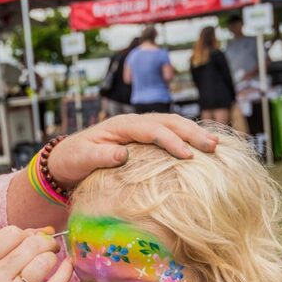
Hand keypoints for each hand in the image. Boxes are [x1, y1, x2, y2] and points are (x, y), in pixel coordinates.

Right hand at [0, 226, 72, 281]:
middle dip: (46, 243)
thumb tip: (48, 230)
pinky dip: (65, 272)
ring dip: (53, 258)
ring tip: (51, 262)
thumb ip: (17, 245)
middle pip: (30, 245)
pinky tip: (68, 267)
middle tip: (51, 248)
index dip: (29, 233)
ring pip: (42, 263)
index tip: (35, 241)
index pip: (12, 233)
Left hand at [47, 113, 217, 187]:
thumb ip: (100, 156)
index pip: (152, 130)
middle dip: (192, 133)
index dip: (171, 141)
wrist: (65, 158)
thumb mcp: (82, 159)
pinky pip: (169, 133)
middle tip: (213, 147)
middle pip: (168, 122)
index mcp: (120, 125)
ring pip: (172, 124)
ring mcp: (139, 128)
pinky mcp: (143, 138)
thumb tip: (122, 154)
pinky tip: (202, 147)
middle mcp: (133, 123)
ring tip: (216, 145)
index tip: (188, 155)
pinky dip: (186, 138)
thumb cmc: (73, 159)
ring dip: (194, 133)